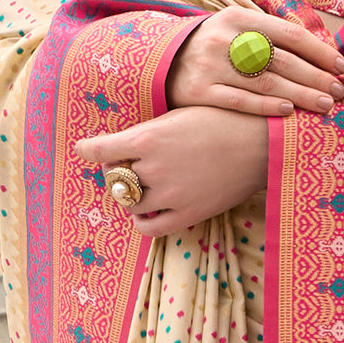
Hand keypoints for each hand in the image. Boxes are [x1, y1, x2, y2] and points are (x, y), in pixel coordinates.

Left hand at [75, 105, 269, 237]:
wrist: (261, 144)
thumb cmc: (224, 120)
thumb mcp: (181, 115)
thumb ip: (151, 132)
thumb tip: (130, 144)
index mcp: (149, 138)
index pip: (102, 149)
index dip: (88, 149)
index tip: (82, 149)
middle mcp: (153, 168)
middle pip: (115, 175)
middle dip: (117, 169)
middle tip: (128, 162)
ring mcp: (168, 194)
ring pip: (128, 201)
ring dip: (129, 193)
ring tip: (141, 185)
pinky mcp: (186, 214)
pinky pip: (148, 227)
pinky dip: (141, 219)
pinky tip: (147, 209)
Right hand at [166, 9, 343, 116]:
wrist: (162, 60)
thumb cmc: (214, 45)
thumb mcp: (237, 28)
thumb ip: (270, 35)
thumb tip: (322, 51)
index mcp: (238, 17)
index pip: (289, 35)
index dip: (319, 51)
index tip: (342, 66)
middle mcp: (225, 39)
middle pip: (282, 60)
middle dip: (316, 77)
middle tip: (339, 90)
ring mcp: (210, 66)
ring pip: (265, 83)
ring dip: (300, 95)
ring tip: (325, 104)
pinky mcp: (199, 92)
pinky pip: (239, 101)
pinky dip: (266, 107)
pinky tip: (288, 112)